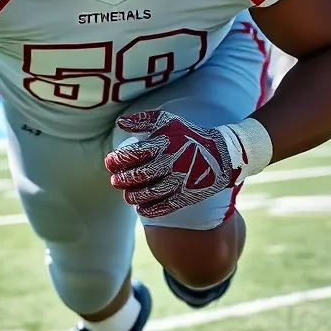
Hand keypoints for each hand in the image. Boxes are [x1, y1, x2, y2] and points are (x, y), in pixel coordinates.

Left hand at [105, 109, 265, 217]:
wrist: (221, 153)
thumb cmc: (188, 135)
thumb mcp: (167, 120)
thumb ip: (142, 120)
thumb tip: (120, 123)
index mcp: (163, 143)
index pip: (132, 154)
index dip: (117, 160)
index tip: (110, 162)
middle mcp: (170, 162)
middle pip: (138, 176)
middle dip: (121, 179)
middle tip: (114, 181)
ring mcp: (179, 180)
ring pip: (148, 193)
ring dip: (132, 196)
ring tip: (127, 195)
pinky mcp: (187, 196)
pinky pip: (164, 206)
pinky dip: (149, 209)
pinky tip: (140, 208)